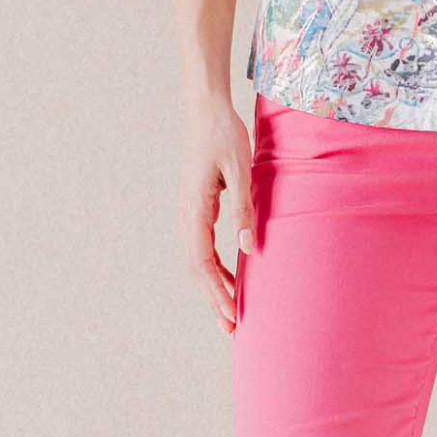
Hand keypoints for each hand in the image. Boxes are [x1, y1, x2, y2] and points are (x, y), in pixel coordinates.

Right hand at [182, 94, 255, 333]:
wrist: (205, 108)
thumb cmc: (223, 134)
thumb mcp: (240, 169)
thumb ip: (244, 208)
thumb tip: (249, 248)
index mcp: (194, 209)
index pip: (202, 263)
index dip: (218, 291)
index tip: (233, 314)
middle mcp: (187, 214)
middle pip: (197, 269)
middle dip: (214, 299)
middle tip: (232, 328)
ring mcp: (189, 211)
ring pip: (198, 260)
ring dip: (214, 286)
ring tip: (231, 311)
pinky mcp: (197, 206)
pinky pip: (203, 246)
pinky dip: (215, 267)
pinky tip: (232, 277)